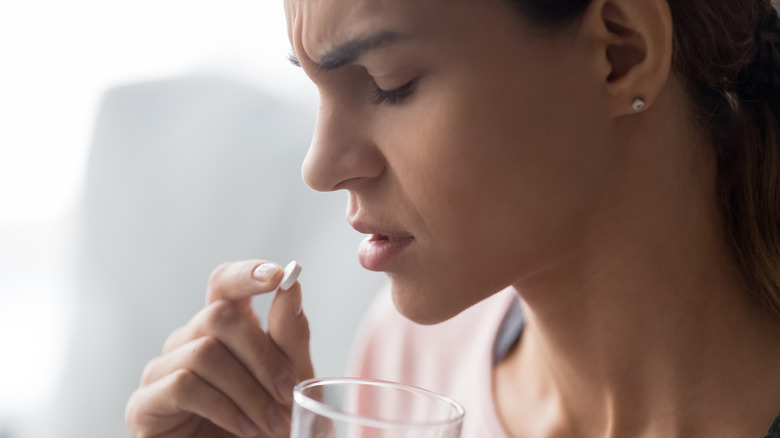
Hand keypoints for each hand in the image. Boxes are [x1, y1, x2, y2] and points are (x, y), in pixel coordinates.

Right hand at [126, 260, 314, 436]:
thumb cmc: (267, 426)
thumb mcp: (291, 379)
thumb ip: (289, 335)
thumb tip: (291, 286)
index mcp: (224, 329)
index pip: (224, 283)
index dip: (246, 274)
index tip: (279, 275)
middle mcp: (188, 340)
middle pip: (219, 315)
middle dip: (262, 354)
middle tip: (287, 392)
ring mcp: (162, 370)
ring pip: (205, 352)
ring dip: (248, 390)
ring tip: (271, 422)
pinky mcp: (145, 403)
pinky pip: (183, 384)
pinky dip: (224, 407)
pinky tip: (244, 427)